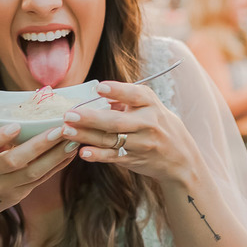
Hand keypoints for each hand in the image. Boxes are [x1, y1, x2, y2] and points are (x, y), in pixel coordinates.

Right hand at [0, 124, 77, 214]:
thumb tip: (30, 111)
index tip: (17, 126)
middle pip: (14, 161)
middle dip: (39, 145)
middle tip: (59, 130)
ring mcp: (4, 187)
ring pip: (33, 172)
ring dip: (55, 156)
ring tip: (71, 141)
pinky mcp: (19, 194)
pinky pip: (41, 179)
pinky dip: (57, 165)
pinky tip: (69, 152)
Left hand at [59, 81, 196, 185]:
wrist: (180, 159)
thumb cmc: (159, 125)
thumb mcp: (151, 107)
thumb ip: (126, 100)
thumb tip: (97, 92)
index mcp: (151, 104)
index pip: (135, 95)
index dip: (117, 91)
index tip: (99, 88)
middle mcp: (148, 124)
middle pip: (116, 121)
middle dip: (91, 118)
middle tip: (69, 114)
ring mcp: (141, 144)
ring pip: (110, 140)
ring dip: (86, 136)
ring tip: (66, 131)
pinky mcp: (135, 159)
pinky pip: (113, 157)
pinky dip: (98, 155)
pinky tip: (82, 152)